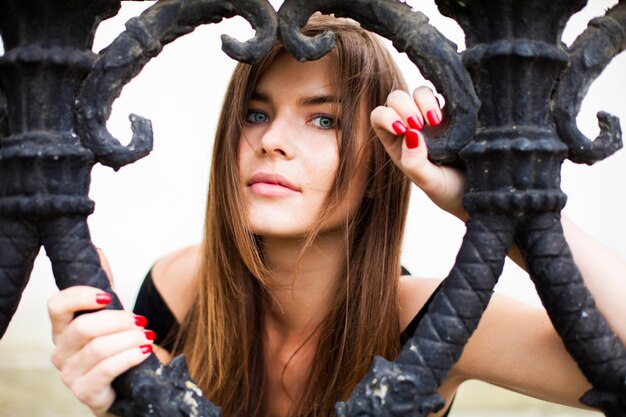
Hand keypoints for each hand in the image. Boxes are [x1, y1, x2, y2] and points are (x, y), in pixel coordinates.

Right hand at [47, 251, 153, 415]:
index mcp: (63, 329)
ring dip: (130, 338)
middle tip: (141, 321)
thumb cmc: (118, 349)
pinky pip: (107, 370)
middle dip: (120, 320)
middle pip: (84, 327)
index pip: (57, 306)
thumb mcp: (112, 315)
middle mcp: (61, 352)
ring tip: (147, 337)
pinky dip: (130, 357)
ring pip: (99, 348)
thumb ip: (103, 285)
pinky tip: (145, 351)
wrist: (131, 386)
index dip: (80, 296)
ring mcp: (70, 375)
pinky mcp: (87, 393)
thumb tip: (97, 251)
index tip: (107, 296)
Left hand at [371, 87, 466, 218]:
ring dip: (424, 100)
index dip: (386, 116)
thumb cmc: (448, 191)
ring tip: (436, 121)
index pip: (379, 117)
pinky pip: (445, 92)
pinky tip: (450, 113)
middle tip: (419, 124)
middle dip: (404, 106)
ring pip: (419, 92)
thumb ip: (415, 163)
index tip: (402, 129)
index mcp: (397, 142)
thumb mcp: (429, 182)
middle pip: (396, 99)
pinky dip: (444, 95)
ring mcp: (433, 117)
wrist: (480, 190)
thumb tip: (411, 134)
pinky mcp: (455, 111)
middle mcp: (412, 126)